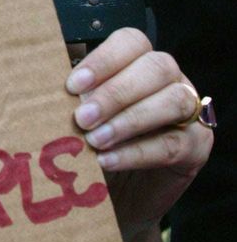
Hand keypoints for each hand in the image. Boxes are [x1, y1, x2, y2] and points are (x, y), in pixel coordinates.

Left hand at [66, 28, 212, 232]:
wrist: (119, 199)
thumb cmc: (97, 147)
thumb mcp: (82, 118)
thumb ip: (74, 97)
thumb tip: (43, 83)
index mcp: (140, 63)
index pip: (132, 42)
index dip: (104, 60)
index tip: (73, 85)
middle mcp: (171, 80)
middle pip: (156, 67)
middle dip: (116, 91)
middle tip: (82, 117)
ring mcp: (189, 112)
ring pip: (173, 100)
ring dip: (129, 119)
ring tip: (95, 140)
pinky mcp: (197, 147)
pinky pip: (172, 144)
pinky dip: (136, 152)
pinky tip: (108, 160)